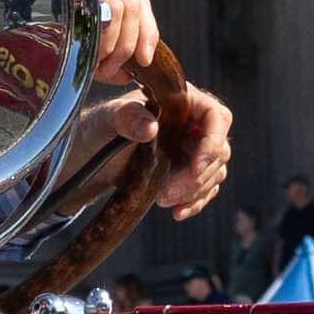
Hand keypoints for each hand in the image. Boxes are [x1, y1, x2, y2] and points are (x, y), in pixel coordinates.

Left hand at [92, 0, 239, 214]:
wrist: (95, 152)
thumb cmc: (103, 126)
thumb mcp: (109, 118)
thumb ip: (127, 118)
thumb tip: (150, 128)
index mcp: (183, 101)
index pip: (216, 117)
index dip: (213, 142)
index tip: (195, 167)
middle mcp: (194, 124)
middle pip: (218, 150)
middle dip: (197, 177)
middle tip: (166, 193)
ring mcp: (194, 149)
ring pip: (215, 172)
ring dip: (194, 192)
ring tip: (163, 200)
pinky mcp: (189, 172)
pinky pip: (205, 189)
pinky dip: (194, 202)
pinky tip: (177, 212)